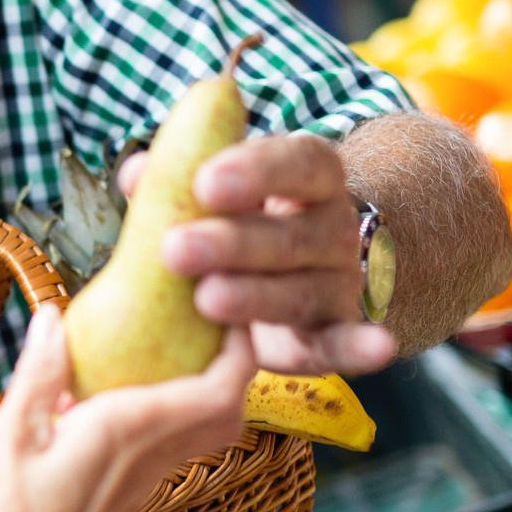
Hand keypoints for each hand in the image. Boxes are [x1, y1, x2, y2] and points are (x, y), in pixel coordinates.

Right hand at [0, 305, 254, 511]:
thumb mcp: (10, 433)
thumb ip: (40, 372)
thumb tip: (56, 317)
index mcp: (130, 430)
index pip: (219, 387)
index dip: (240, 346)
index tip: (227, 308)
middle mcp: (151, 456)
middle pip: (227, 410)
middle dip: (233, 364)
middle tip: (210, 325)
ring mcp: (144, 481)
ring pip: (207, 432)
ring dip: (209, 389)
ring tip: (178, 349)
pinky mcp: (130, 497)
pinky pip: (174, 446)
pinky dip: (177, 413)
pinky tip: (131, 396)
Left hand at [120, 133, 394, 376]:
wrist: (295, 264)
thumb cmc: (239, 216)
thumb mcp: (213, 190)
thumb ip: (178, 178)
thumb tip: (136, 173)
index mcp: (309, 175)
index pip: (296, 162)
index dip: (255, 172)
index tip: (205, 182)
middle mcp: (333, 225)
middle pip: (289, 235)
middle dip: (231, 243)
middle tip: (175, 249)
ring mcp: (338, 281)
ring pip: (302, 291)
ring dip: (257, 296)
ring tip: (207, 299)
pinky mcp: (332, 332)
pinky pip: (346, 343)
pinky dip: (361, 348)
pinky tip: (375, 348)